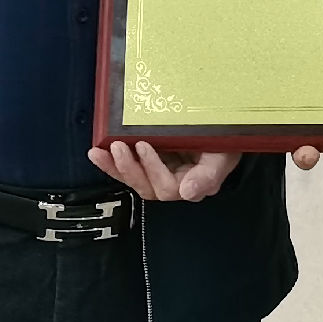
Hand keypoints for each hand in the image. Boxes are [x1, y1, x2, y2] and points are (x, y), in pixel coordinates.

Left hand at [89, 139, 241, 201]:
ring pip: (135, 181)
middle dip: (131, 168)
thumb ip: (207, 176)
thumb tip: (187, 193)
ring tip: (100, 151)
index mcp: (193, 184)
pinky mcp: (149, 166)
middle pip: (148, 187)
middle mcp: (175, 185)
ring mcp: (161, 176)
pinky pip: (128, 171)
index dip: (154, 168)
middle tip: (119, 147)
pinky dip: (111, 164)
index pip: (170, 186)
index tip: (143, 145)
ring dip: (116, 167)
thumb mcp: (223, 155)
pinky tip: (96, 153)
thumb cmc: (226, 141)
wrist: (224, 128)